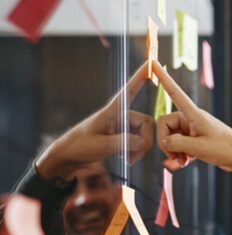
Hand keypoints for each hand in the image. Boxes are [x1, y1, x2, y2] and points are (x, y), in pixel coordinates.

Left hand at [35, 63, 152, 179]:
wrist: (67, 157)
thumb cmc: (79, 147)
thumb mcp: (101, 145)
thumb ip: (125, 142)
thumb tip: (144, 141)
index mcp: (112, 111)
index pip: (129, 91)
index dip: (140, 77)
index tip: (151, 63)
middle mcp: (119, 116)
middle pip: (145, 123)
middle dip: (144, 142)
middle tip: (134, 158)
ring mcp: (121, 126)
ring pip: (143, 135)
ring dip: (139, 149)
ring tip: (128, 160)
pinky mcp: (121, 135)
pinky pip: (138, 141)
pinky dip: (136, 151)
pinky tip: (126, 158)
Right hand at [152, 63, 231, 190]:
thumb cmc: (226, 150)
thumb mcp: (198, 148)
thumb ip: (176, 143)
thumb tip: (163, 141)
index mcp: (194, 114)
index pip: (175, 92)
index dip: (163, 78)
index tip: (153, 62)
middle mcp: (191, 118)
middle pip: (165, 124)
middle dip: (166, 142)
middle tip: (175, 158)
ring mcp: (193, 128)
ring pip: (170, 136)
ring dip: (173, 150)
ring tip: (183, 162)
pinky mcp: (195, 138)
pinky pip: (178, 143)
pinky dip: (179, 153)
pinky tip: (186, 162)